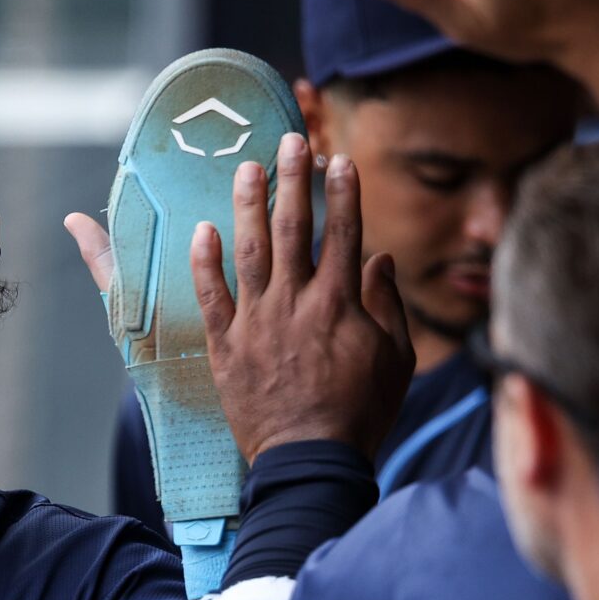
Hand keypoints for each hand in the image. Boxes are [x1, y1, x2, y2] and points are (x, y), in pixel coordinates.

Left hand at [191, 134, 414, 463]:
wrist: (310, 459)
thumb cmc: (361, 413)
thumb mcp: (395, 359)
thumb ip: (386, 304)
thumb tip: (377, 258)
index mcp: (341, 303)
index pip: (342, 232)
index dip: (341, 192)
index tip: (338, 158)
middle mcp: (296, 303)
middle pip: (292, 228)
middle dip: (292, 180)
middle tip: (289, 141)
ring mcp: (257, 322)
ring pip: (248, 251)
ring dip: (248, 205)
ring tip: (247, 167)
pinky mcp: (227, 346)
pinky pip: (212, 296)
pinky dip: (205, 261)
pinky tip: (203, 229)